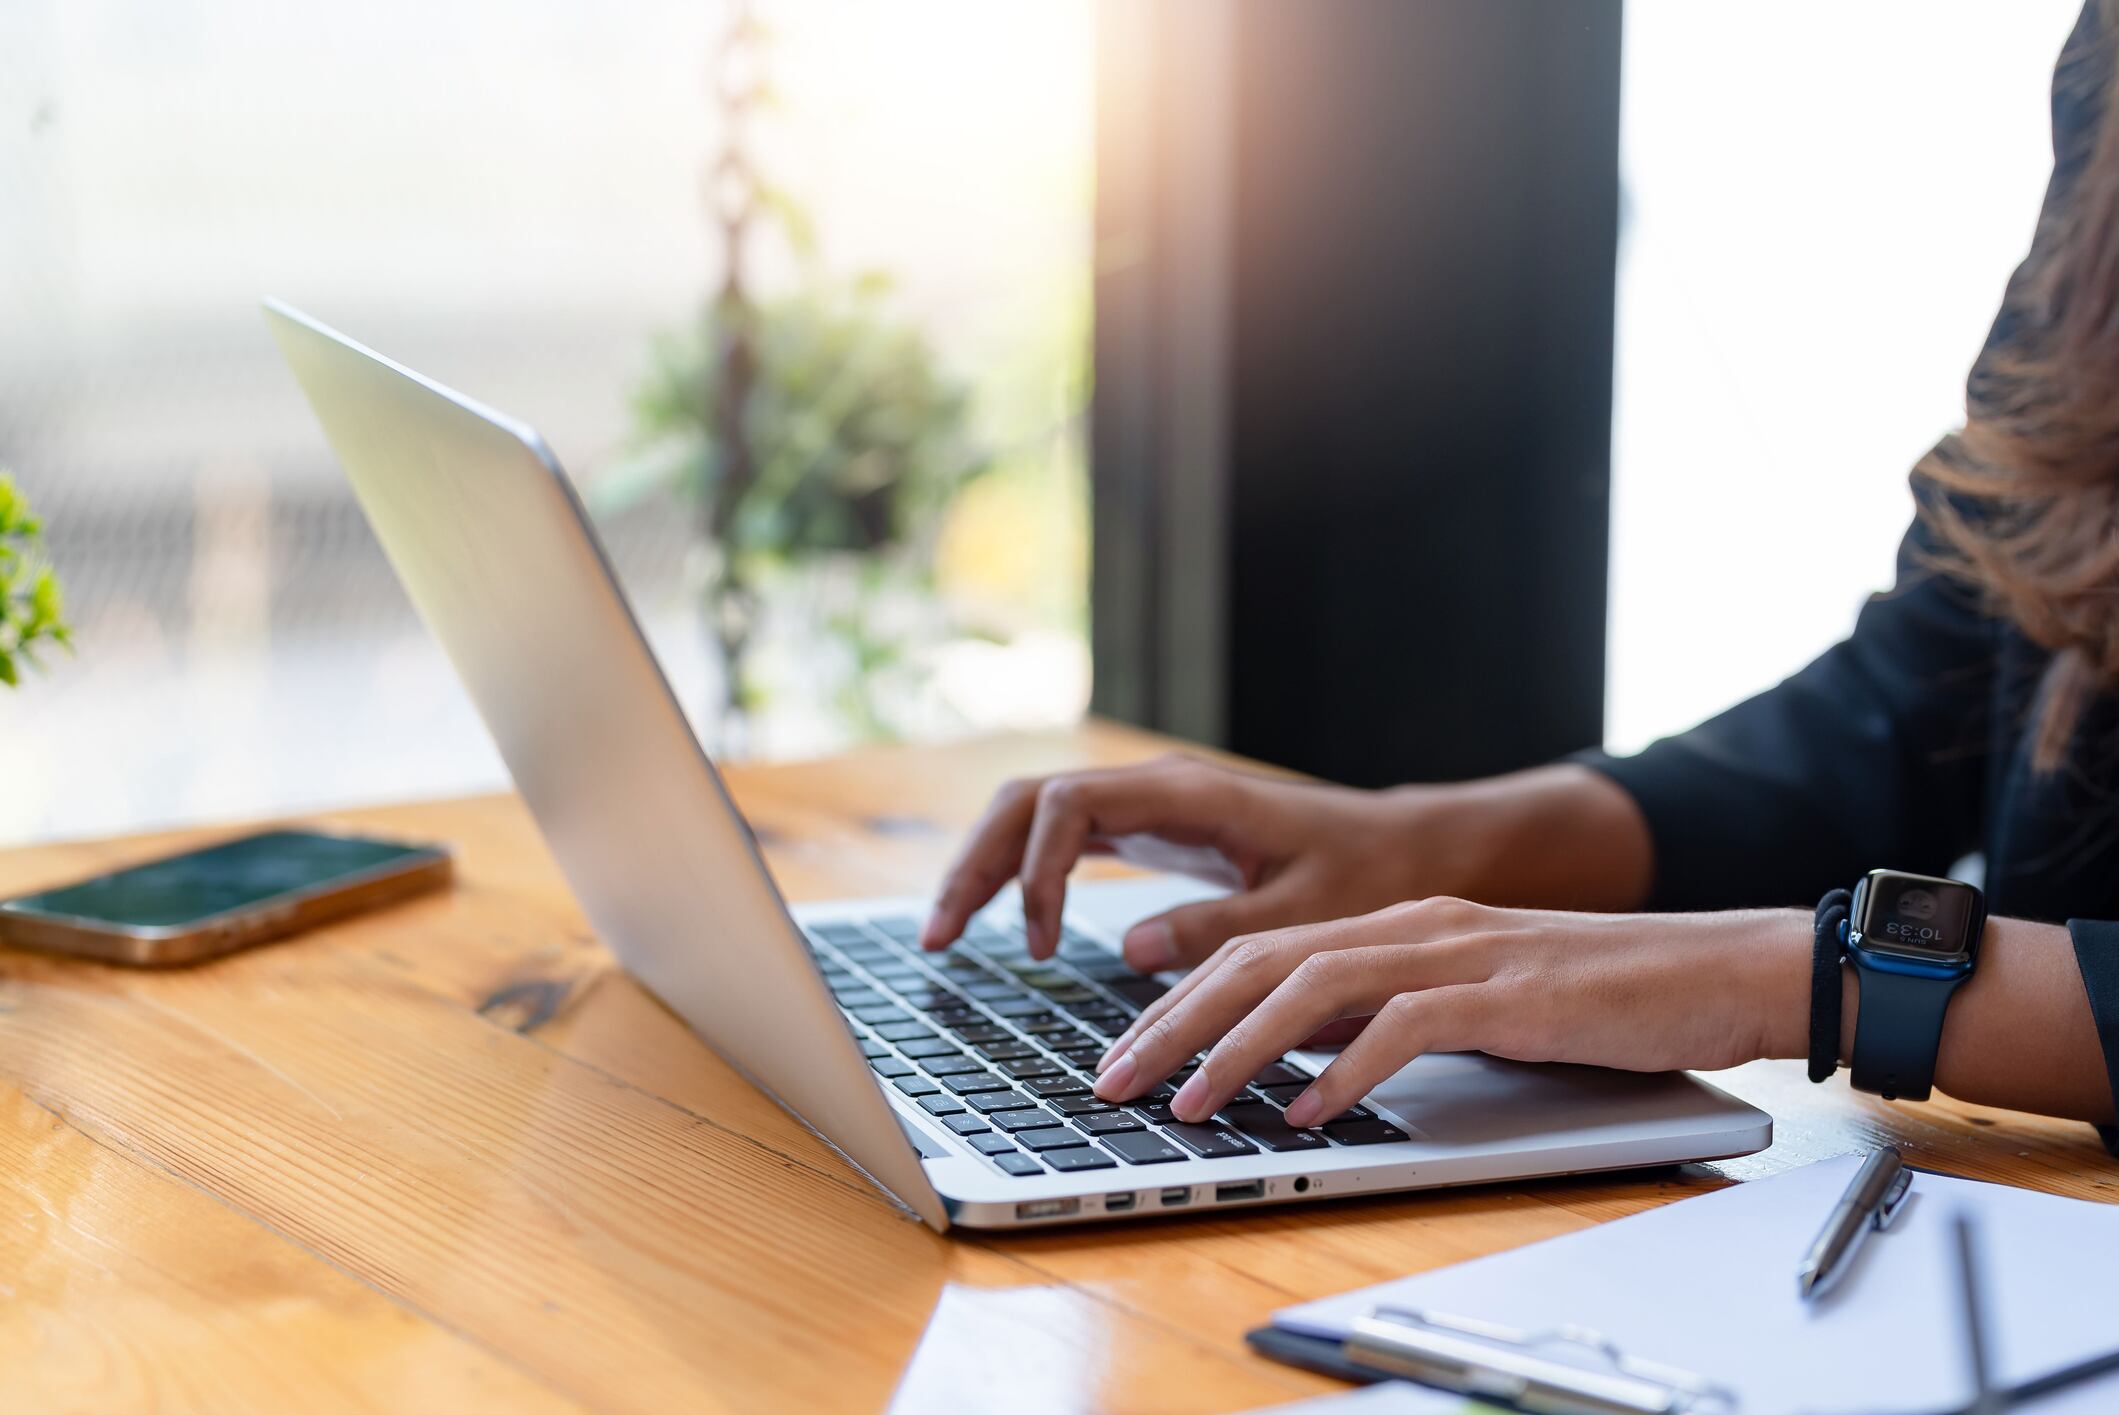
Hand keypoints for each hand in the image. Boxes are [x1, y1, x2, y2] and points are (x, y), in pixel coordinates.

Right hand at [922, 753, 1447, 966]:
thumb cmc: (1366, 876)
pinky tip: (1010, 923)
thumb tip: (1130, 950)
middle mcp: (1156, 788)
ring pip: (1035, 815)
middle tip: (940, 938)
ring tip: (948, 935)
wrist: (1404, 847)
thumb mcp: (1303, 915)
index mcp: (1187, 794)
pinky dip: (1024, 874)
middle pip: (1028, 801)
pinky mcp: (1150, 830)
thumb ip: (1218, 931)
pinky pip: (1064, 838)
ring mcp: (1147, 805)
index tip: (1042, 946)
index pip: (1069, 805)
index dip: (1037, 870)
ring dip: (987, 867)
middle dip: (977, 864)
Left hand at [1092, 898, 1809, 1126]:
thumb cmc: (1594, 995)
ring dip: (1237, 1048)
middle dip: (1174, 1024)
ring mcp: (1460, 952)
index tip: (1125, 1055)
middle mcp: (1412, 925)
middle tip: (1115, 1081)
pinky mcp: (1509, 994)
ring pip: (1313, 985)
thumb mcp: (1466, 1001)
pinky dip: (1348, 1068)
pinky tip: (1309, 1109)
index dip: (1178, 1004)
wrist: (1716, 967)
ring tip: (1190, 1103)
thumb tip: (1296, 1059)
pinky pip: (1405, 1025)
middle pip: (1261, 963)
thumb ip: (1382, 1015)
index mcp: (1393, 923)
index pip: (1257, 954)